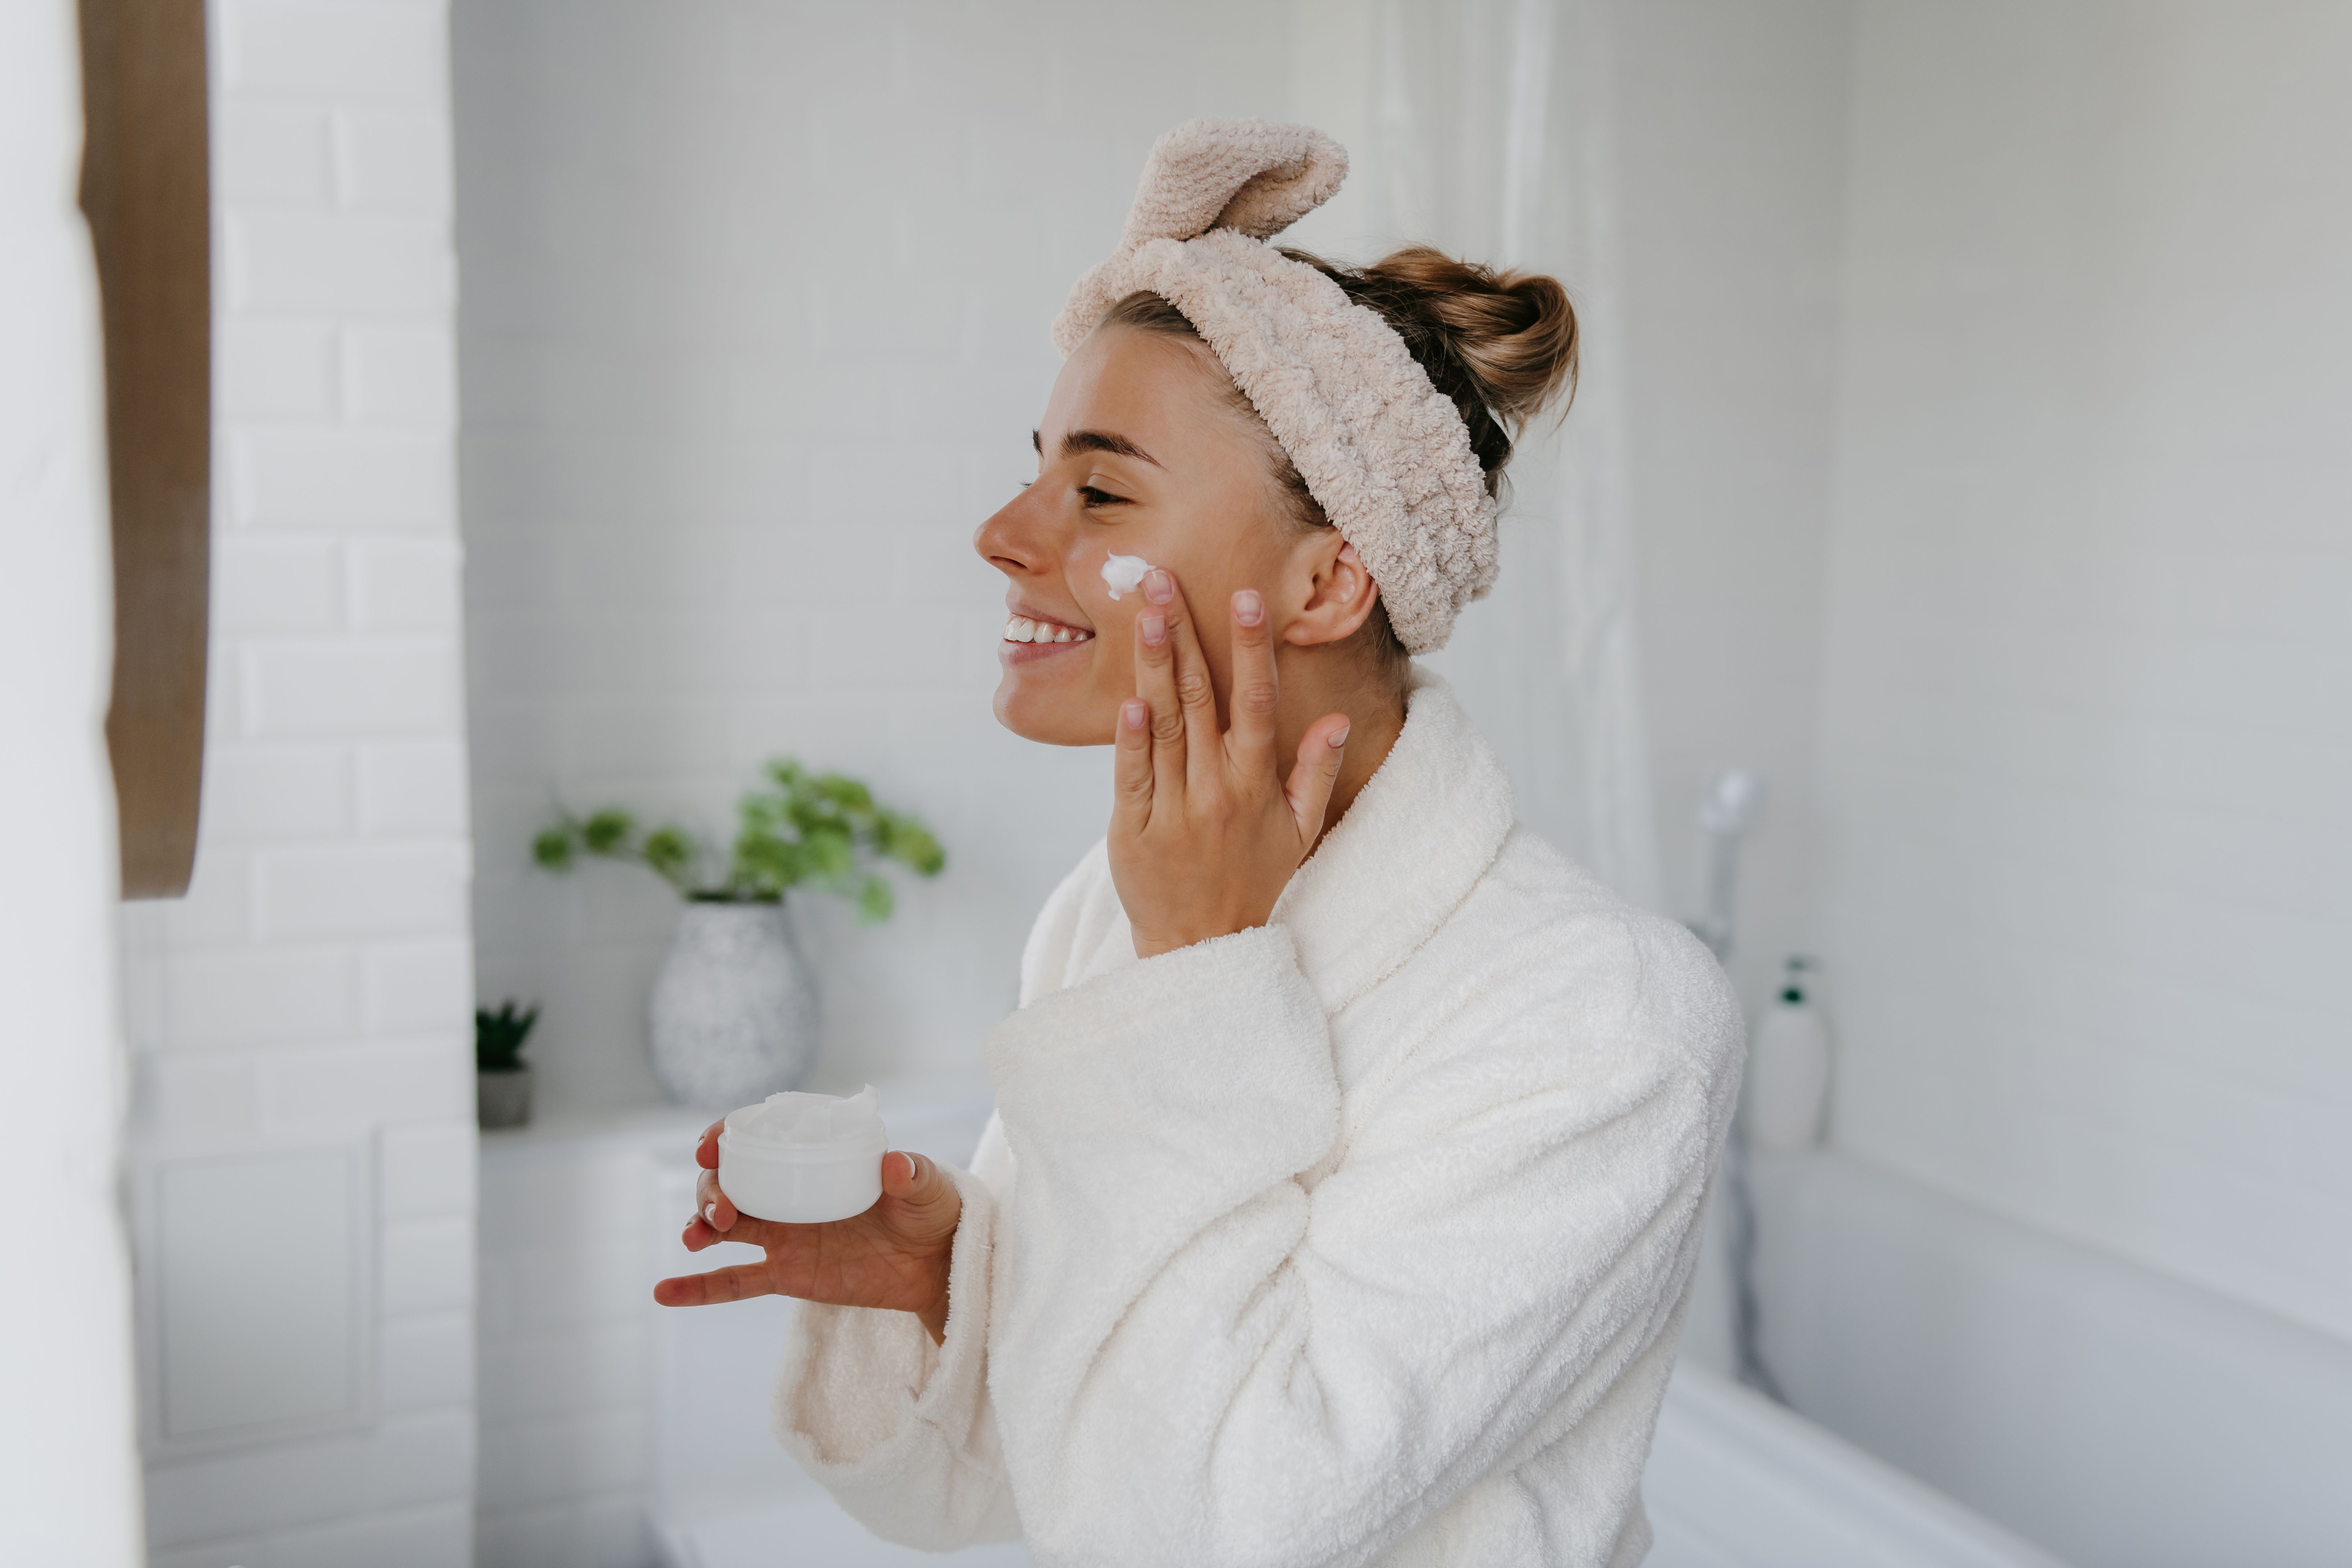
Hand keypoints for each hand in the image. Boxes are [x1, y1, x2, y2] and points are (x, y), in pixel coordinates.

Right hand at [654, 1118, 962, 1344]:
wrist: (940, 1265)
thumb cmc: (933, 1212)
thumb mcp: (928, 1186)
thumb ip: (912, 1174)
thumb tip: (894, 1164)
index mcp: (815, 1158)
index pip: (759, 1138)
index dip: (725, 1137)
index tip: (708, 1146)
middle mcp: (791, 1193)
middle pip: (731, 1183)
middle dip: (710, 1190)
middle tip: (721, 1211)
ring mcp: (785, 1235)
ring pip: (724, 1228)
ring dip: (699, 1226)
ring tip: (697, 1237)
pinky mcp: (787, 1274)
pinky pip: (734, 1281)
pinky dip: (697, 1287)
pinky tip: (663, 1292)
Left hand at [1111, 568, 1350, 958]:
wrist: (1201, 944)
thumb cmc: (1252, 880)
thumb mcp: (1299, 831)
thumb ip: (1315, 771)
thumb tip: (1336, 719)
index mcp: (1255, 784)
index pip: (1255, 703)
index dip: (1250, 648)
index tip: (1243, 597)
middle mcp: (1217, 790)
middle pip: (1200, 699)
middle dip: (1183, 633)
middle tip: (1164, 579)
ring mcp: (1174, 809)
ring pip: (1163, 725)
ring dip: (1154, 666)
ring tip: (1145, 613)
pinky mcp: (1133, 829)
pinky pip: (1133, 775)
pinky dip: (1130, 737)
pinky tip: (1128, 696)